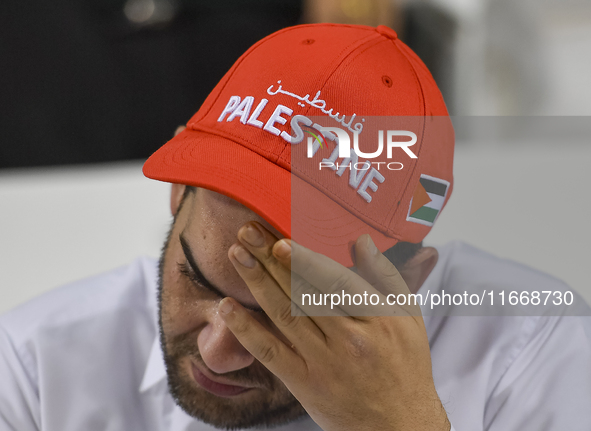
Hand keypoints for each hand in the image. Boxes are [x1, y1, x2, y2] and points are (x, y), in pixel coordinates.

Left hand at [220, 221, 449, 430]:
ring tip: (237, 255)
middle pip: (304, 293)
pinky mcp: (304, 384)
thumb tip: (361, 240)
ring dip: (257, 283)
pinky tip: (227, 307)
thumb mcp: (408, 317)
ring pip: (285, 316)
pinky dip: (246, 330)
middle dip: (272, 261)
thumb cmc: (405, 366)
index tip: (280, 241)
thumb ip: (385, 276)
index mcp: (378, 319)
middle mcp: (351, 340)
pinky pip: (271, 354)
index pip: (336, 283)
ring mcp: (325, 363)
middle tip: (248, 233)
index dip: (306, 261)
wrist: (399, 425)